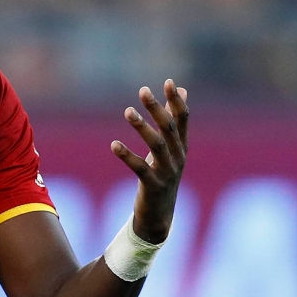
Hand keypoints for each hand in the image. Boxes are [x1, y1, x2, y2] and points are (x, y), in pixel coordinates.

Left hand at [110, 78, 188, 243]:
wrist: (160, 215)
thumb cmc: (162, 176)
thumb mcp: (171, 149)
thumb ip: (174, 121)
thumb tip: (182, 90)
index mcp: (181, 147)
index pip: (182, 119)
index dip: (176, 101)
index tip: (168, 82)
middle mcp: (178, 157)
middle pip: (168, 128)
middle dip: (157, 108)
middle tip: (143, 90)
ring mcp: (167, 172)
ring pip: (156, 145)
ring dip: (142, 127)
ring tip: (128, 111)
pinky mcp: (153, 186)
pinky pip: (140, 168)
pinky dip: (127, 155)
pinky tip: (114, 144)